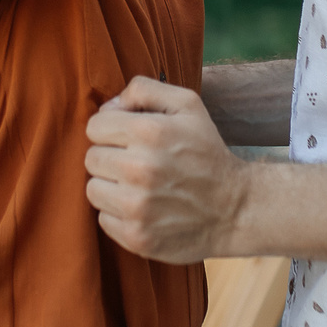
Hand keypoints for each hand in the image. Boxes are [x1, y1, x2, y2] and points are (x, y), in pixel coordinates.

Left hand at [85, 76, 249, 262]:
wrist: (235, 209)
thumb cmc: (207, 153)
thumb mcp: (188, 106)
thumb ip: (144, 90)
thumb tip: (108, 106)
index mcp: (150, 132)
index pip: (94, 126)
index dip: (111, 130)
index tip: (130, 139)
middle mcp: (140, 169)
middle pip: (91, 158)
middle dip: (111, 158)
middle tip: (138, 164)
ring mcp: (137, 207)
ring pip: (93, 189)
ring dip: (111, 187)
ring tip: (140, 187)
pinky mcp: (136, 236)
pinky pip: (103, 218)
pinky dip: (119, 214)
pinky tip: (144, 208)